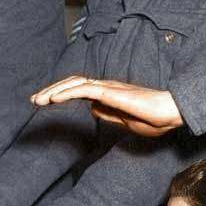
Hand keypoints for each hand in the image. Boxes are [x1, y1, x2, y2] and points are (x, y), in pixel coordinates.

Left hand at [31, 75, 183, 137]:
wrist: (171, 113)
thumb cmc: (154, 119)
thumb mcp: (125, 121)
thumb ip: (108, 114)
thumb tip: (93, 110)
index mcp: (108, 94)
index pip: (78, 90)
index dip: (60, 94)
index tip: (44, 102)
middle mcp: (105, 87)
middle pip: (72, 84)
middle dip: (51, 91)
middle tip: (34, 100)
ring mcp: (108, 88)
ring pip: (74, 84)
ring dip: (54, 91)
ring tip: (38, 100)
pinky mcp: (111, 92)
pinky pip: (84, 90)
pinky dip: (66, 93)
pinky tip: (53, 99)